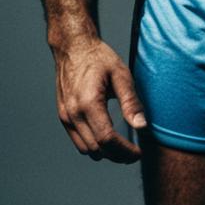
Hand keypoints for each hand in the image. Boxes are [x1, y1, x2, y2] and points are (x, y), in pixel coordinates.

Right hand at [53, 38, 147, 161]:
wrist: (73, 48)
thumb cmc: (98, 58)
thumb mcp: (121, 75)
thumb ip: (131, 102)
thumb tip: (141, 126)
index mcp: (88, 103)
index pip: (107, 139)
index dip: (124, 151)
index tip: (138, 153)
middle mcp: (73, 113)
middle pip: (96, 149)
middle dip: (117, 156)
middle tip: (133, 153)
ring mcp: (65, 116)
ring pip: (85, 150)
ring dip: (104, 153)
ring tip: (122, 148)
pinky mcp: (63, 116)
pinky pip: (78, 141)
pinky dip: (93, 145)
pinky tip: (107, 138)